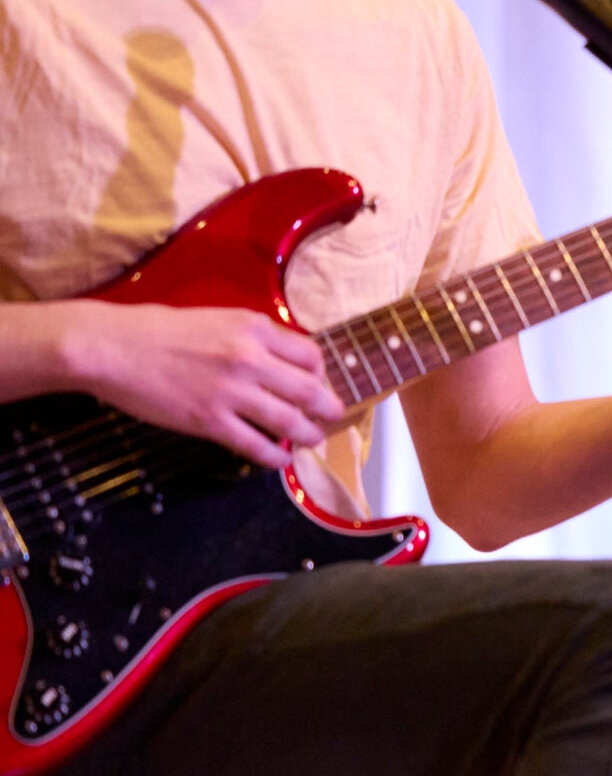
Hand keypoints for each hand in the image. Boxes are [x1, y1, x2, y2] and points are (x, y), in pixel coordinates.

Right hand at [61, 300, 342, 468]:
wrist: (111, 348)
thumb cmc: (157, 329)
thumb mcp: (217, 317)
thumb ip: (251, 336)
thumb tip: (278, 358)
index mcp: (255, 328)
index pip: (310, 354)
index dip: (321, 372)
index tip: (320, 382)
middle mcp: (251, 359)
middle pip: (309, 389)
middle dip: (328, 407)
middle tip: (334, 416)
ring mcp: (232, 392)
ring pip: (289, 420)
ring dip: (308, 434)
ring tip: (314, 439)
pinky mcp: (209, 421)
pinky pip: (255, 444)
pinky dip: (273, 455)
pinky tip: (279, 458)